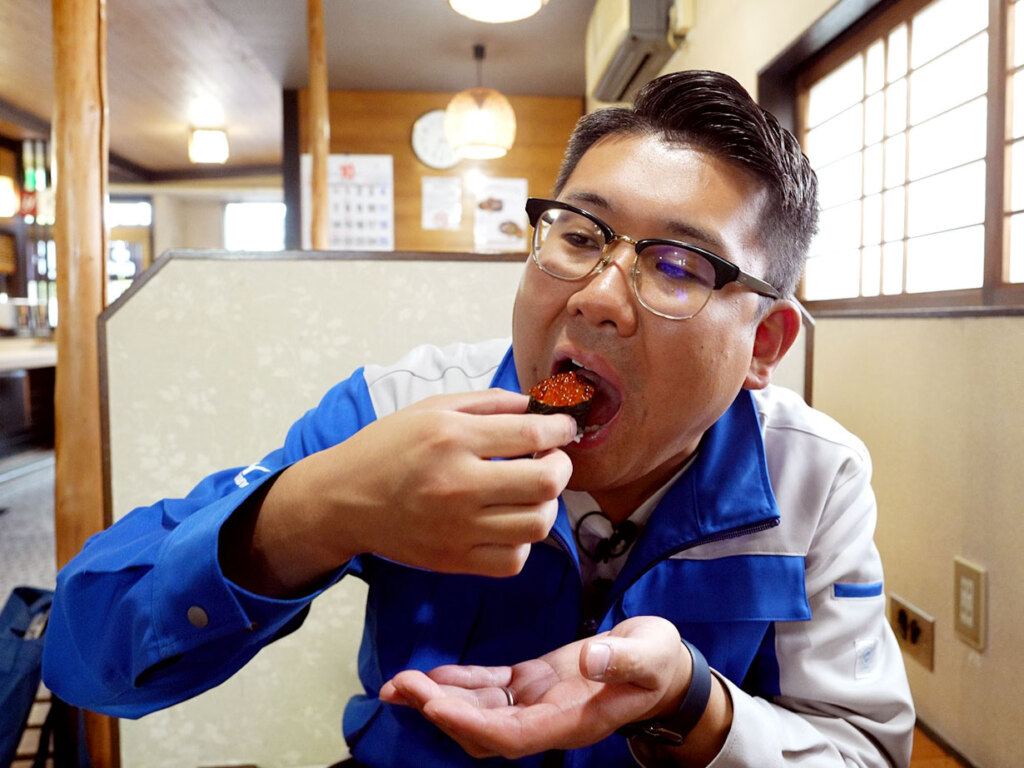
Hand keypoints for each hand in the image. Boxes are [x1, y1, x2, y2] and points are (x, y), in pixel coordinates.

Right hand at [240, 389, 576, 591]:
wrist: (343, 500)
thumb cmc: (387, 448)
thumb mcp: (432, 408)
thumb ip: (488, 403)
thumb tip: (539, 406)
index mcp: (451, 438)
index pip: (531, 433)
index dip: (561, 429)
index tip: (565, 427)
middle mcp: (457, 484)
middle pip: (545, 482)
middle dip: (561, 465)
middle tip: (552, 457)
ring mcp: (457, 528)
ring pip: (537, 524)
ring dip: (547, 503)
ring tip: (532, 490)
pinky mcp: (454, 561)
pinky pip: (514, 559)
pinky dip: (523, 540)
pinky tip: (509, 522)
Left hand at [379, 616, 690, 758]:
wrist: (660, 665)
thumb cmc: (658, 664)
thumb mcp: (652, 656)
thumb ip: (623, 660)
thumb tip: (592, 658)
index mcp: (573, 721)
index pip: (513, 736)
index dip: (472, 724)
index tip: (436, 705)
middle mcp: (547, 720)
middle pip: (484, 729)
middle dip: (439, 711)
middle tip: (400, 686)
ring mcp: (537, 704)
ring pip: (479, 710)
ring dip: (438, 698)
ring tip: (400, 684)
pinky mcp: (532, 684)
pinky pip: (488, 688)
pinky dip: (458, 682)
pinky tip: (432, 676)